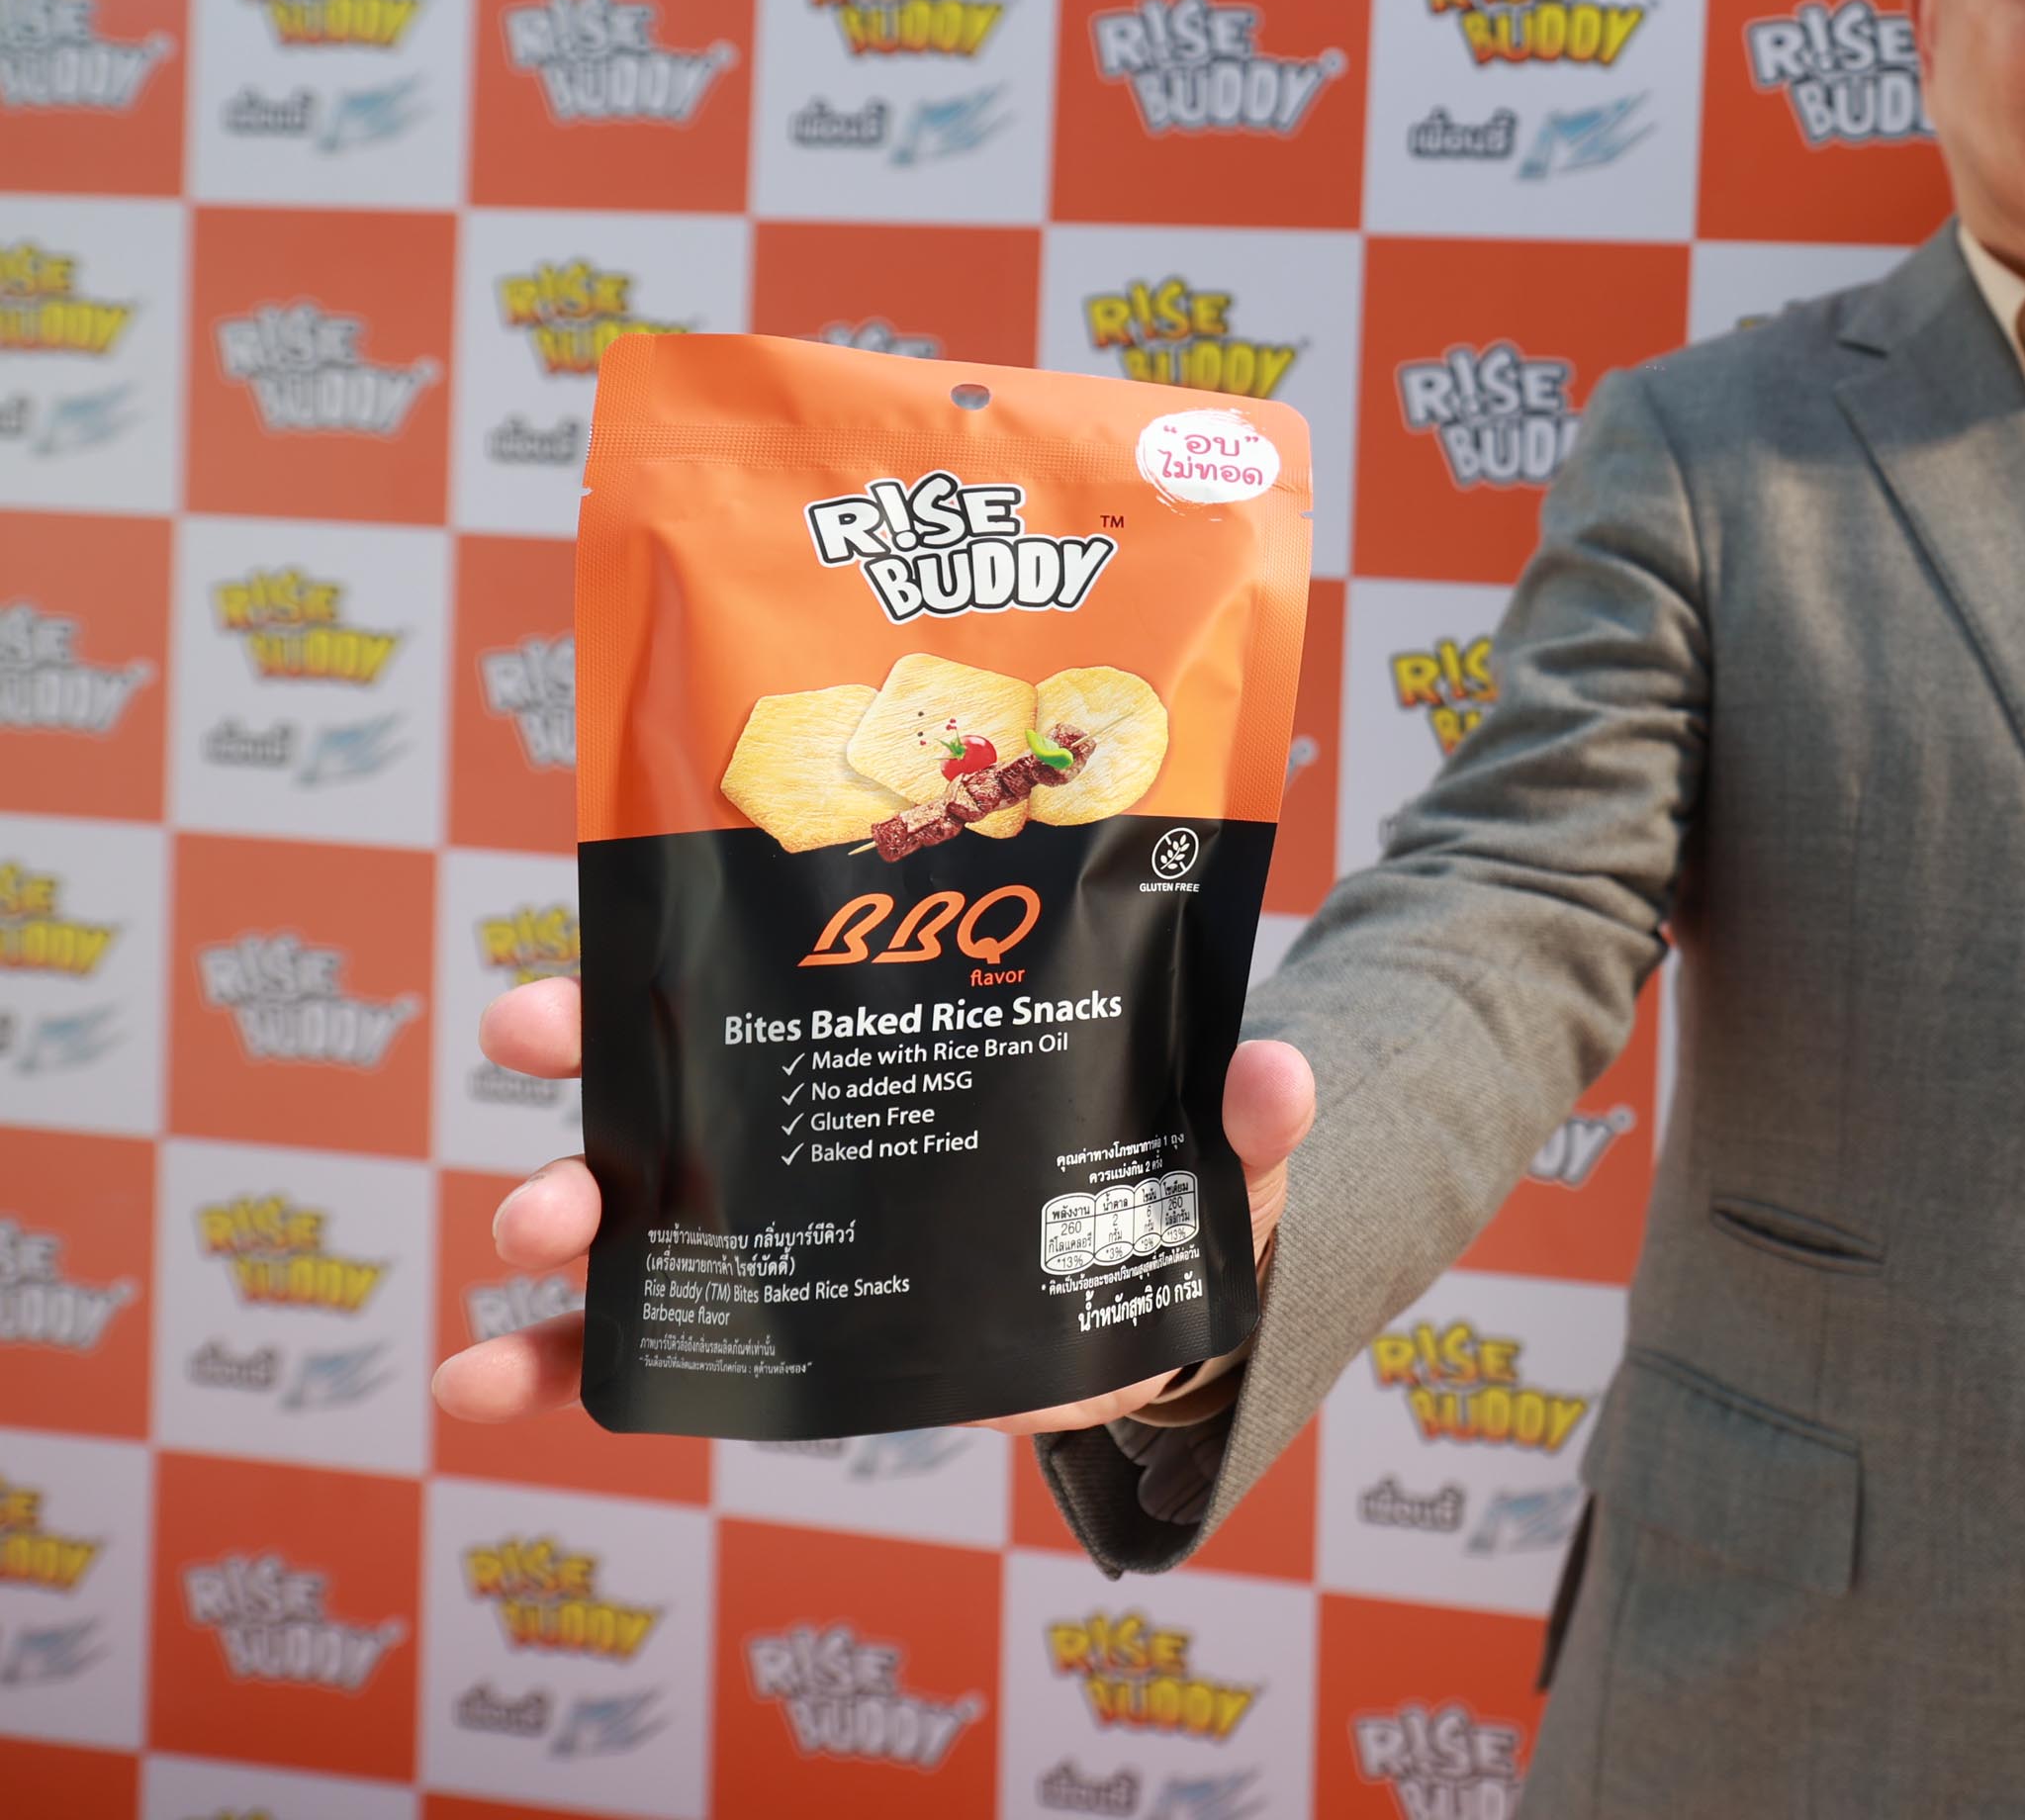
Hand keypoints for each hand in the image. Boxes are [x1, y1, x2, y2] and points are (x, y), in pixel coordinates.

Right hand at [426, 976, 1317, 1436]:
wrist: (1158, 1321)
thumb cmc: (1167, 1188)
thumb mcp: (1224, 1141)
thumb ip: (1249, 1110)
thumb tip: (1272, 1074)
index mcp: (900, 1032)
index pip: (778, 959)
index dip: (679, 932)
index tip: (603, 918)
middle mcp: (815, 1112)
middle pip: (671, 1065)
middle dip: (588, 1052)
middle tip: (541, 1043)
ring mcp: (782, 1225)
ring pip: (629, 1201)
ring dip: (553, 1205)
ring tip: (532, 1226)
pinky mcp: (775, 1339)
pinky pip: (638, 1354)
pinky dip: (546, 1368)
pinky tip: (468, 1390)